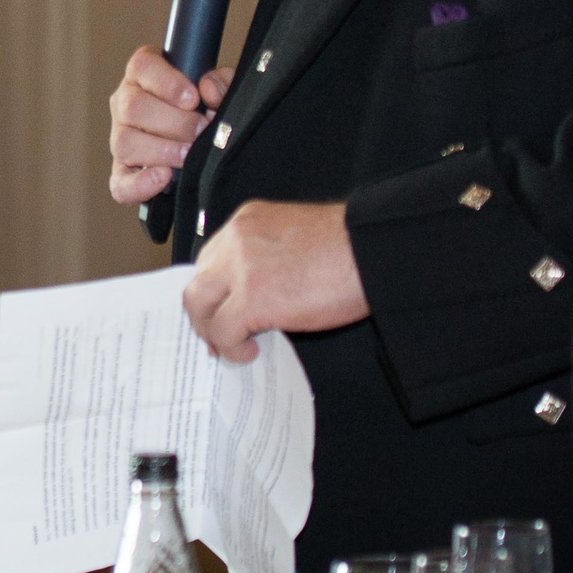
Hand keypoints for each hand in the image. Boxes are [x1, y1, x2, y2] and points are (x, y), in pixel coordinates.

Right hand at [107, 50, 234, 205]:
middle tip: (201, 129)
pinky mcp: (123, 172)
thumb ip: (221, 82)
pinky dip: (139, 184)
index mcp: (143, 74)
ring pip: (124, 143)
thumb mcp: (220, 87)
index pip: (141, 67)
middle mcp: (125, 103)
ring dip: (162, 150)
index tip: (193, 98)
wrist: (204, 135)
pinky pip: (119, 183)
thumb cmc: (208, 106)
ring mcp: (120, 138)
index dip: (166, 82)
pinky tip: (164, 178)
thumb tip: (208, 90)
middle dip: (174, 122)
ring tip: (189, 154)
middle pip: (132, 107)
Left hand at [184, 201, 367, 360]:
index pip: (211, 257)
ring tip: (229, 346)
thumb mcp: (294, 238)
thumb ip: (267, 255)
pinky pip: (222, 330)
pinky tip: (249, 352)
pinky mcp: (250, 299)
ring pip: (199, 305)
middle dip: (204, 312)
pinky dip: (231, 347)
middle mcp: (236, 239)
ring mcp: (239, 268)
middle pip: (198, 281)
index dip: (215, 289)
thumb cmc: (352, 245)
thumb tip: (257, 293)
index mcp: (248, 220)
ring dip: (210, 331)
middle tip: (217, 334)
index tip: (222, 308)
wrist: (373, 249)